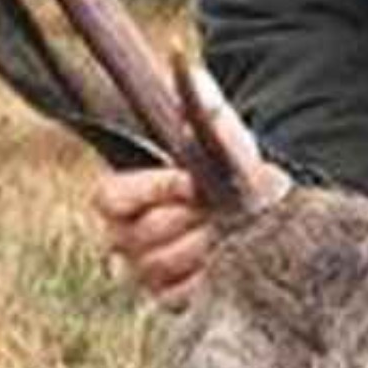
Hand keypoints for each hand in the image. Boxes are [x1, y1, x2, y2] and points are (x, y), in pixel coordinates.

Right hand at [89, 75, 290, 306]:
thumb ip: (205, 108)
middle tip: (218, 207)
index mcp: (120, 197)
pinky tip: (226, 260)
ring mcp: (143, 273)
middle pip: (139, 236)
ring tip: (227, 230)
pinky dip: (208, 278)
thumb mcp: (224, 136)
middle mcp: (122, 238)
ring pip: (159, 267)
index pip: (107, 198)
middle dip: (189, 219)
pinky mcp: (169, 301)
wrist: (260, 209)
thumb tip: (188, 66)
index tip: (191, 182)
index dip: (151, 191)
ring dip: (203, 247)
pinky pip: (179, 296)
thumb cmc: (230, 168)